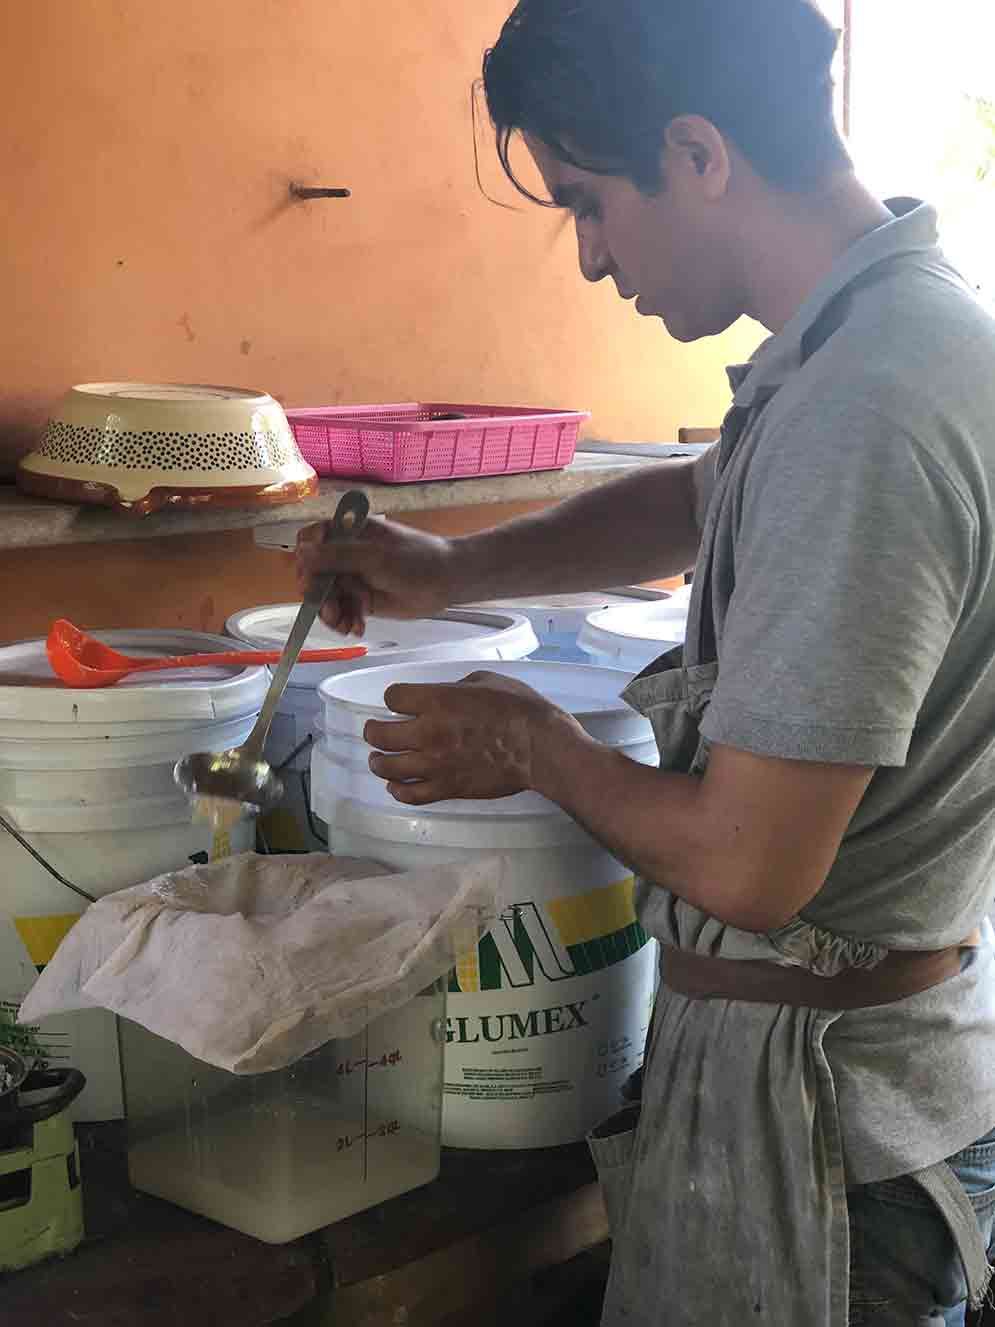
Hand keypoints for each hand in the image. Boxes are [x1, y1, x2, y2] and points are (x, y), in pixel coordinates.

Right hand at [295, 516, 456, 634]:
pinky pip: (342, 610)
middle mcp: (346, 552)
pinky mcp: (361, 598)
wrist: (446, 581)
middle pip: (315, 573)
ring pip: (326, 596)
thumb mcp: (373, 556)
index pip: (312, 540)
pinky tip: (357, 628)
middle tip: (329, 612)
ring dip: (331, 613)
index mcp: (347, 531)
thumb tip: (302, 553)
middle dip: (319, 595)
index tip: (309, 578)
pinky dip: (345, 621)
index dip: (306, 560)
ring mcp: (353, 577)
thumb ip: (337, 556)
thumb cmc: (415, 559)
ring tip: (346, 626)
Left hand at [365, 671, 576, 804]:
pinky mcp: (446, 788)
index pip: (393, 697)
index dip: (393, 697)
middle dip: (374, 731)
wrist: (539, 748)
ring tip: (379, 759)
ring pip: (388, 767)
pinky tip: (396, 785)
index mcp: (436, 701)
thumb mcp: (484, 680)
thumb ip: (454, 687)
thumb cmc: (518, 708)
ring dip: (378, 762)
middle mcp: (428, 733)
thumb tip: (443, 695)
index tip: (399, 701)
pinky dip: (398, 790)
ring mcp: (435, 764)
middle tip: (376, 731)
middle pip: (380, 734)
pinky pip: (410, 794)